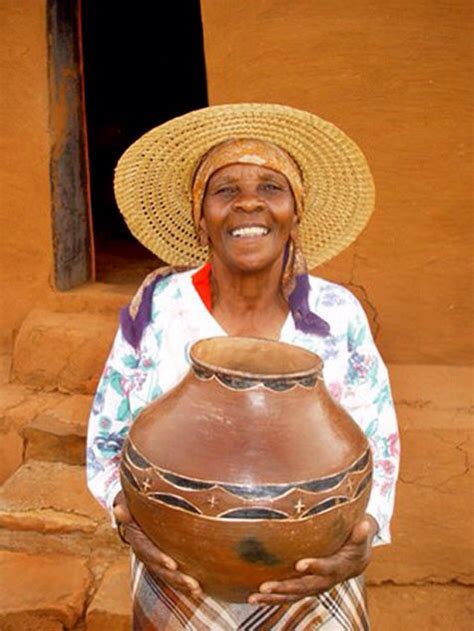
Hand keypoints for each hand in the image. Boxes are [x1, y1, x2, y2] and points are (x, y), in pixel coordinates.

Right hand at [113, 492, 202, 598]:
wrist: (132, 509)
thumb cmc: (135, 503)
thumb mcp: (130, 503)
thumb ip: (126, 509)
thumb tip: (118, 509)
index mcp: (136, 538)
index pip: (147, 550)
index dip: (158, 558)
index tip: (172, 564)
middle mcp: (144, 551)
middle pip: (159, 568)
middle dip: (176, 578)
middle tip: (193, 584)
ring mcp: (153, 558)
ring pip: (166, 575)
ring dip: (181, 584)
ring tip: (198, 590)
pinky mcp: (162, 560)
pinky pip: (171, 575)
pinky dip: (182, 584)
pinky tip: (198, 591)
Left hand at [248, 514, 377, 604]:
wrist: (356, 559)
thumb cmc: (356, 541)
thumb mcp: (361, 535)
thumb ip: (361, 532)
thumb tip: (365, 524)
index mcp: (339, 567)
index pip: (327, 569)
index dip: (314, 567)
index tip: (300, 564)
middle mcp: (325, 581)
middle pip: (304, 587)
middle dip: (285, 588)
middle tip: (265, 586)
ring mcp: (314, 586)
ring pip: (293, 596)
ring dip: (274, 598)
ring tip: (254, 597)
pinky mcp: (305, 587)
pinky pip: (289, 595)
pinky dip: (273, 598)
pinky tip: (254, 598)